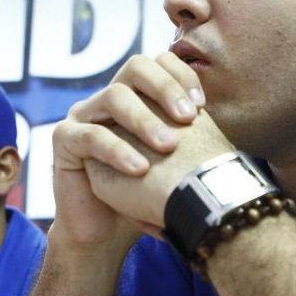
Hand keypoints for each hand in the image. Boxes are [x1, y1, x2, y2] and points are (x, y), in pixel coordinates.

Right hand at [51, 53, 205, 247]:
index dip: (182, 77)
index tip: (202, 106)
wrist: (110, 232)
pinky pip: (90, 135)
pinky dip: (117, 150)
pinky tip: (139, 168)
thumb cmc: (147, 195)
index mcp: (138, 96)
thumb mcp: (175, 163)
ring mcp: (84, 115)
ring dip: (144, 119)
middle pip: (136, 67)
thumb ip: (192, 139)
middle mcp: (110, 98)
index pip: (160, 64)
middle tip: (187, 118)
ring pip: (114, 96)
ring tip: (167, 146)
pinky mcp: (64, 139)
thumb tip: (231, 131)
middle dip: (165, 87)